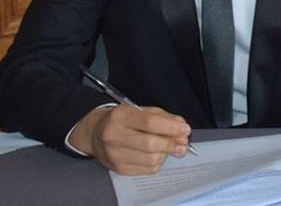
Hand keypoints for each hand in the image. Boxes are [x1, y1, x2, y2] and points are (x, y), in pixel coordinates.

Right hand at [68, 104, 193, 174]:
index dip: (170, 128)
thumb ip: (163, 117)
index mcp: (121, 116)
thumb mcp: (140, 110)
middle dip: (171, 144)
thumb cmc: (123, 120)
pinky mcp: (118, 168)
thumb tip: (181, 127)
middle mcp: (114, 135)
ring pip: (151, 159)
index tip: (185, 130)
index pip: (149, 123)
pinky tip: (156, 154)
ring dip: (166, 154)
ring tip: (168, 147)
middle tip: (183, 143)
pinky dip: (157, 162)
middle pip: (150, 144)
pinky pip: (147, 169)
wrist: (95, 133)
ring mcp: (114, 154)